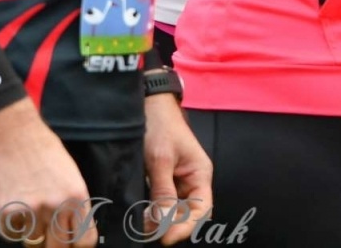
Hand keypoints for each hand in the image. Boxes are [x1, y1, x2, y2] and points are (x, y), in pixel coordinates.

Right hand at [0, 99, 97, 246]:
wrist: (10, 135)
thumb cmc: (41, 149)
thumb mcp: (69, 174)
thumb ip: (72, 202)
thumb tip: (74, 229)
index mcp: (77, 195)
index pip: (85, 238)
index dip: (79, 246)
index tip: (74, 246)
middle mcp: (56, 206)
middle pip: (59, 247)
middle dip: (54, 245)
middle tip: (50, 238)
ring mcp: (30, 211)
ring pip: (34, 240)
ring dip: (32, 231)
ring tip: (29, 207)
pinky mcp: (6, 213)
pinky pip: (12, 234)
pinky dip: (13, 226)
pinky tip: (14, 205)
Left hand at [143, 94, 212, 244]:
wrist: (147, 105)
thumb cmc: (160, 127)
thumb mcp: (160, 159)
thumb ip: (163, 192)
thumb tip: (163, 223)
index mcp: (200, 174)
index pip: (202, 208)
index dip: (187, 226)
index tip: (166, 238)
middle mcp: (191, 180)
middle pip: (188, 213)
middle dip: (171, 226)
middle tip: (148, 235)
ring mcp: (176, 181)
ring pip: (172, 210)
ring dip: (159, 221)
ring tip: (140, 228)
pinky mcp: (162, 180)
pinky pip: (160, 202)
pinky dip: (151, 212)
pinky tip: (139, 217)